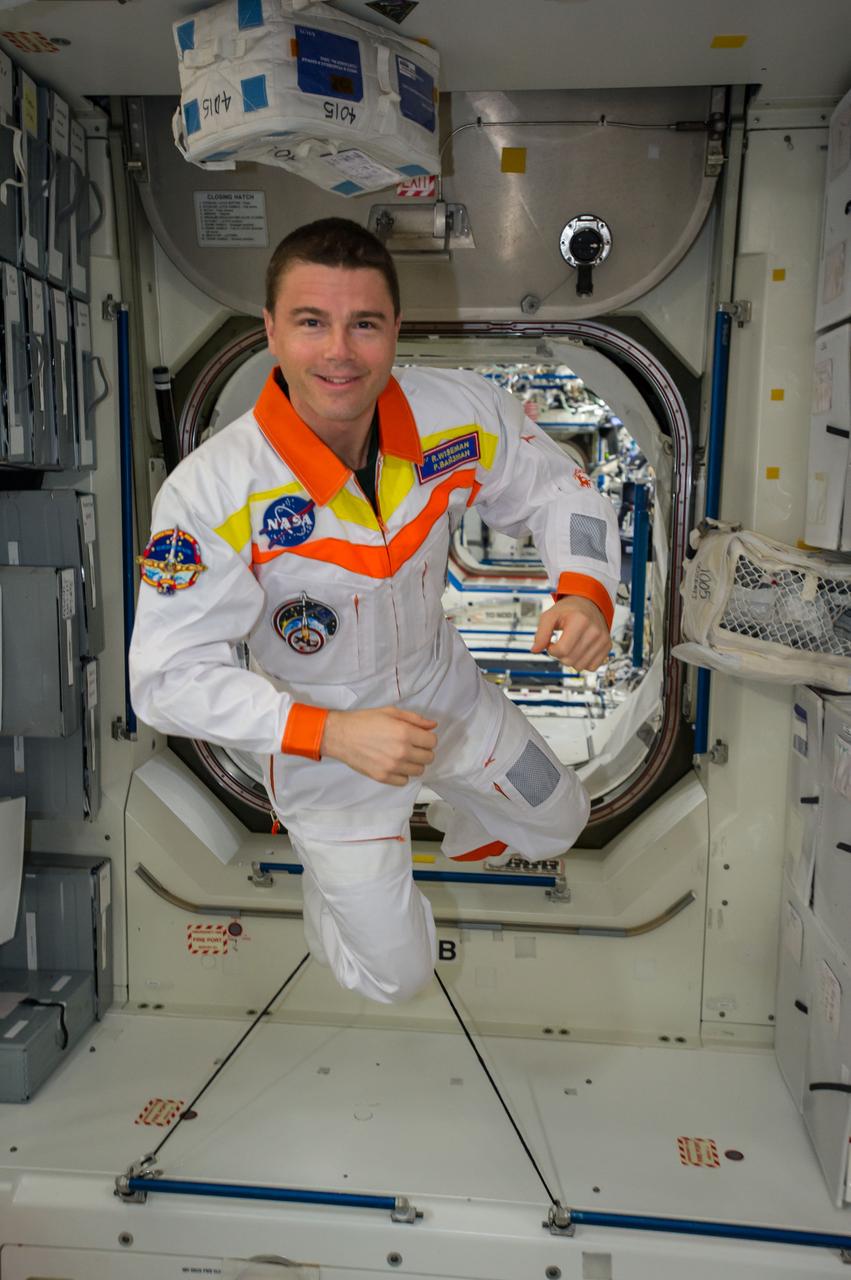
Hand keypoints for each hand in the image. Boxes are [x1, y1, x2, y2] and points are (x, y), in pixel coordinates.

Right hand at [321, 706, 437, 785]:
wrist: (340, 735)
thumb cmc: (364, 721)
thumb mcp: (391, 712)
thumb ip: (415, 719)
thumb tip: (433, 726)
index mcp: (405, 733)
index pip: (432, 742)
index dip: (428, 738)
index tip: (420, 737)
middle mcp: (401, 752)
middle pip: (428, 758)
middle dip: (423, 751)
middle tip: (412, 746)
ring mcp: (392, 767)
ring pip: (418, 771)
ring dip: (414, 763)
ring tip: (402, 756)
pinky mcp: (383, 777)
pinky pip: (404, 781)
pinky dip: (402, 774)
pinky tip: (394, 765)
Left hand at [531, 597, 610, 669]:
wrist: (589, 604)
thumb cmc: (569, 610)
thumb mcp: (550, 616)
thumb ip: (541, 633)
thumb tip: (535, 650)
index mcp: (580, 621)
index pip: (562, 650)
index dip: (551, 650)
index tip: (551, 643)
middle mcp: (594, 630)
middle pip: (570, 660)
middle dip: (560, 656)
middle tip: (561, 643)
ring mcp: (603, 639)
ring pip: (580, 666)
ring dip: (571, 660)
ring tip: (571, 646)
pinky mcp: (607, 646)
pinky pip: (592, 667)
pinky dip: (583, 662)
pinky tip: (580, 651)